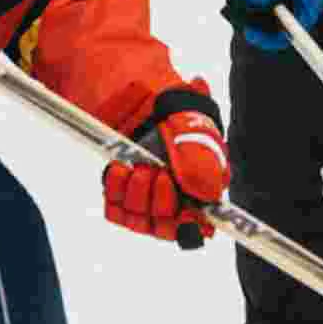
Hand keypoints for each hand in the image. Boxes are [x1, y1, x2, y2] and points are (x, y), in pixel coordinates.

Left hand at [103, 81, 226, 245]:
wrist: (138, 97)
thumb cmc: (173, 109)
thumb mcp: (193, 126)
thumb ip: (202, 159)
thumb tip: (207, 192)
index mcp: (206, 184)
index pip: (204, 222)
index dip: (194, 225)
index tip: (184, 214)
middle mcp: (177, 197)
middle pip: (168, 226)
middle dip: (162, 200)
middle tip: (159, 172)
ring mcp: (146, 199)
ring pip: (140, 221)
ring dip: (138, 193)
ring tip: (140, 166)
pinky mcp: (121, 196)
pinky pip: (115, 210)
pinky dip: (116, 191)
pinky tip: (120, 168)